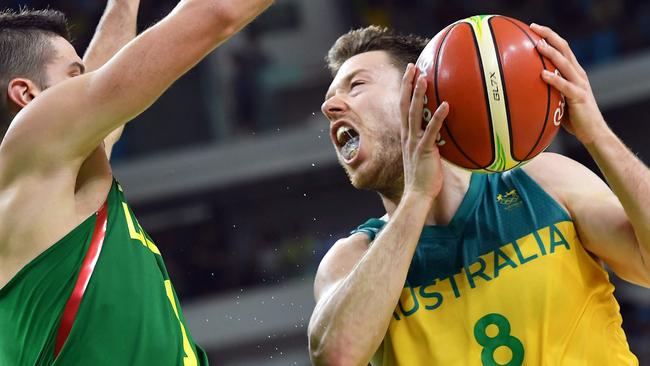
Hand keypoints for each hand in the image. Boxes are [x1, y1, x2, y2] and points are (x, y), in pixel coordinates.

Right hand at [399, 63, 448, 199]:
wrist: (417, 195)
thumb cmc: (424, 177)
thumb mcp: (426, 155)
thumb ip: (432, 140)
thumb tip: (446, 131)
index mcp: (407, 136)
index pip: (404, 108)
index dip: (405, 90)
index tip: (410, 74)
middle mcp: (407, 136)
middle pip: (404, 105)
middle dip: (408, 85)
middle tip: (412, 67)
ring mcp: (414, 143)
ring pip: (414, 114)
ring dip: (419, 95)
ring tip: (424, 78)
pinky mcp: (424, 151)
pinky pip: (431, 131)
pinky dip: (438, 117)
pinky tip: (446, 105)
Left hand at [531, 23, 606, 144]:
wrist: (593, 132)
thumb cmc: (573, 117)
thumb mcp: (559, 99)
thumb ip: (548, 90)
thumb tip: (525, 89)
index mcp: (574, 72)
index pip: (562, 48)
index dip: (550, 36)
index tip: (534, 28)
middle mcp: (578, 74)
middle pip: (564, 48)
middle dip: (549, 36)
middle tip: (533, 28)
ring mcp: (580, 84)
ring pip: (565, 63)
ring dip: (551, 53)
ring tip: (538, 45)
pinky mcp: (579, 97)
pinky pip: (565, 86)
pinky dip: (554, 79)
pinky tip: (542, 74)